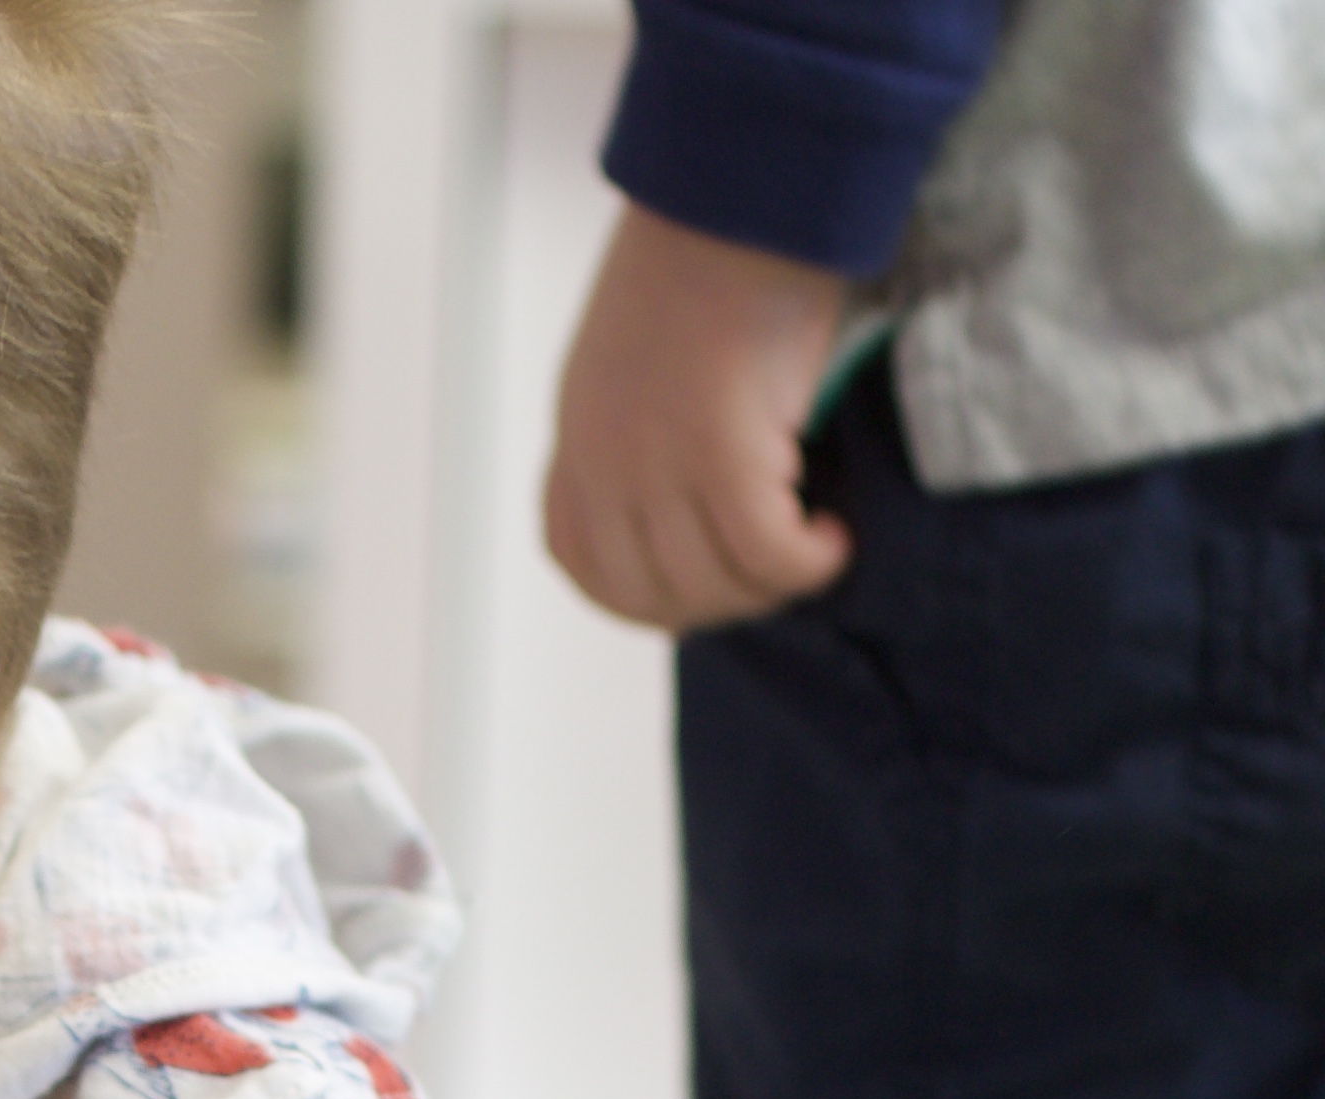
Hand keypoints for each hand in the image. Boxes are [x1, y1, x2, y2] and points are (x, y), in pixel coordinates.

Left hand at [544, 203, 854, 632]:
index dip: (647, 595)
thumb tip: (692, 500)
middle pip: (655, 594)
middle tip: (782, 566)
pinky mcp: (720, 456)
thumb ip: (643, 421)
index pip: (582, 563)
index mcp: (579, 431)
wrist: (747, 181)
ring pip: (713, 586)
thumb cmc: (716, 245)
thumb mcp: (643, 345)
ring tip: (815, 544)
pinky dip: (809, 563)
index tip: (710, 579)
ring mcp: (656, 465)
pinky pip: (767, 556)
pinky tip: (836, 536)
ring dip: (774, 586)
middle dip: (725, 600)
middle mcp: (605, 460)